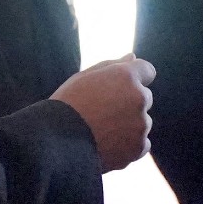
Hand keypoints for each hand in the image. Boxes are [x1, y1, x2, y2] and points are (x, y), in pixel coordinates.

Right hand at [51, 55, 154, 171]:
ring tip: (101, 132)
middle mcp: (139, 98)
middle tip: (102, 113)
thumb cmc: (66, 105)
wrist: (56, 143)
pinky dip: (129, 146)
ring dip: (129, 125)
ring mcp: (141, 124)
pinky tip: (107, 145)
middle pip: (144, 97)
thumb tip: (132, 56)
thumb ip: (111, 65)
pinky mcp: (139, 147)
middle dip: (129, 103)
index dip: (133, 79)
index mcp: (126, 76)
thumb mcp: (83, 77)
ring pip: (142, 122)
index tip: (118, 89)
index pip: (147, 70)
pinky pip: (142, 144)